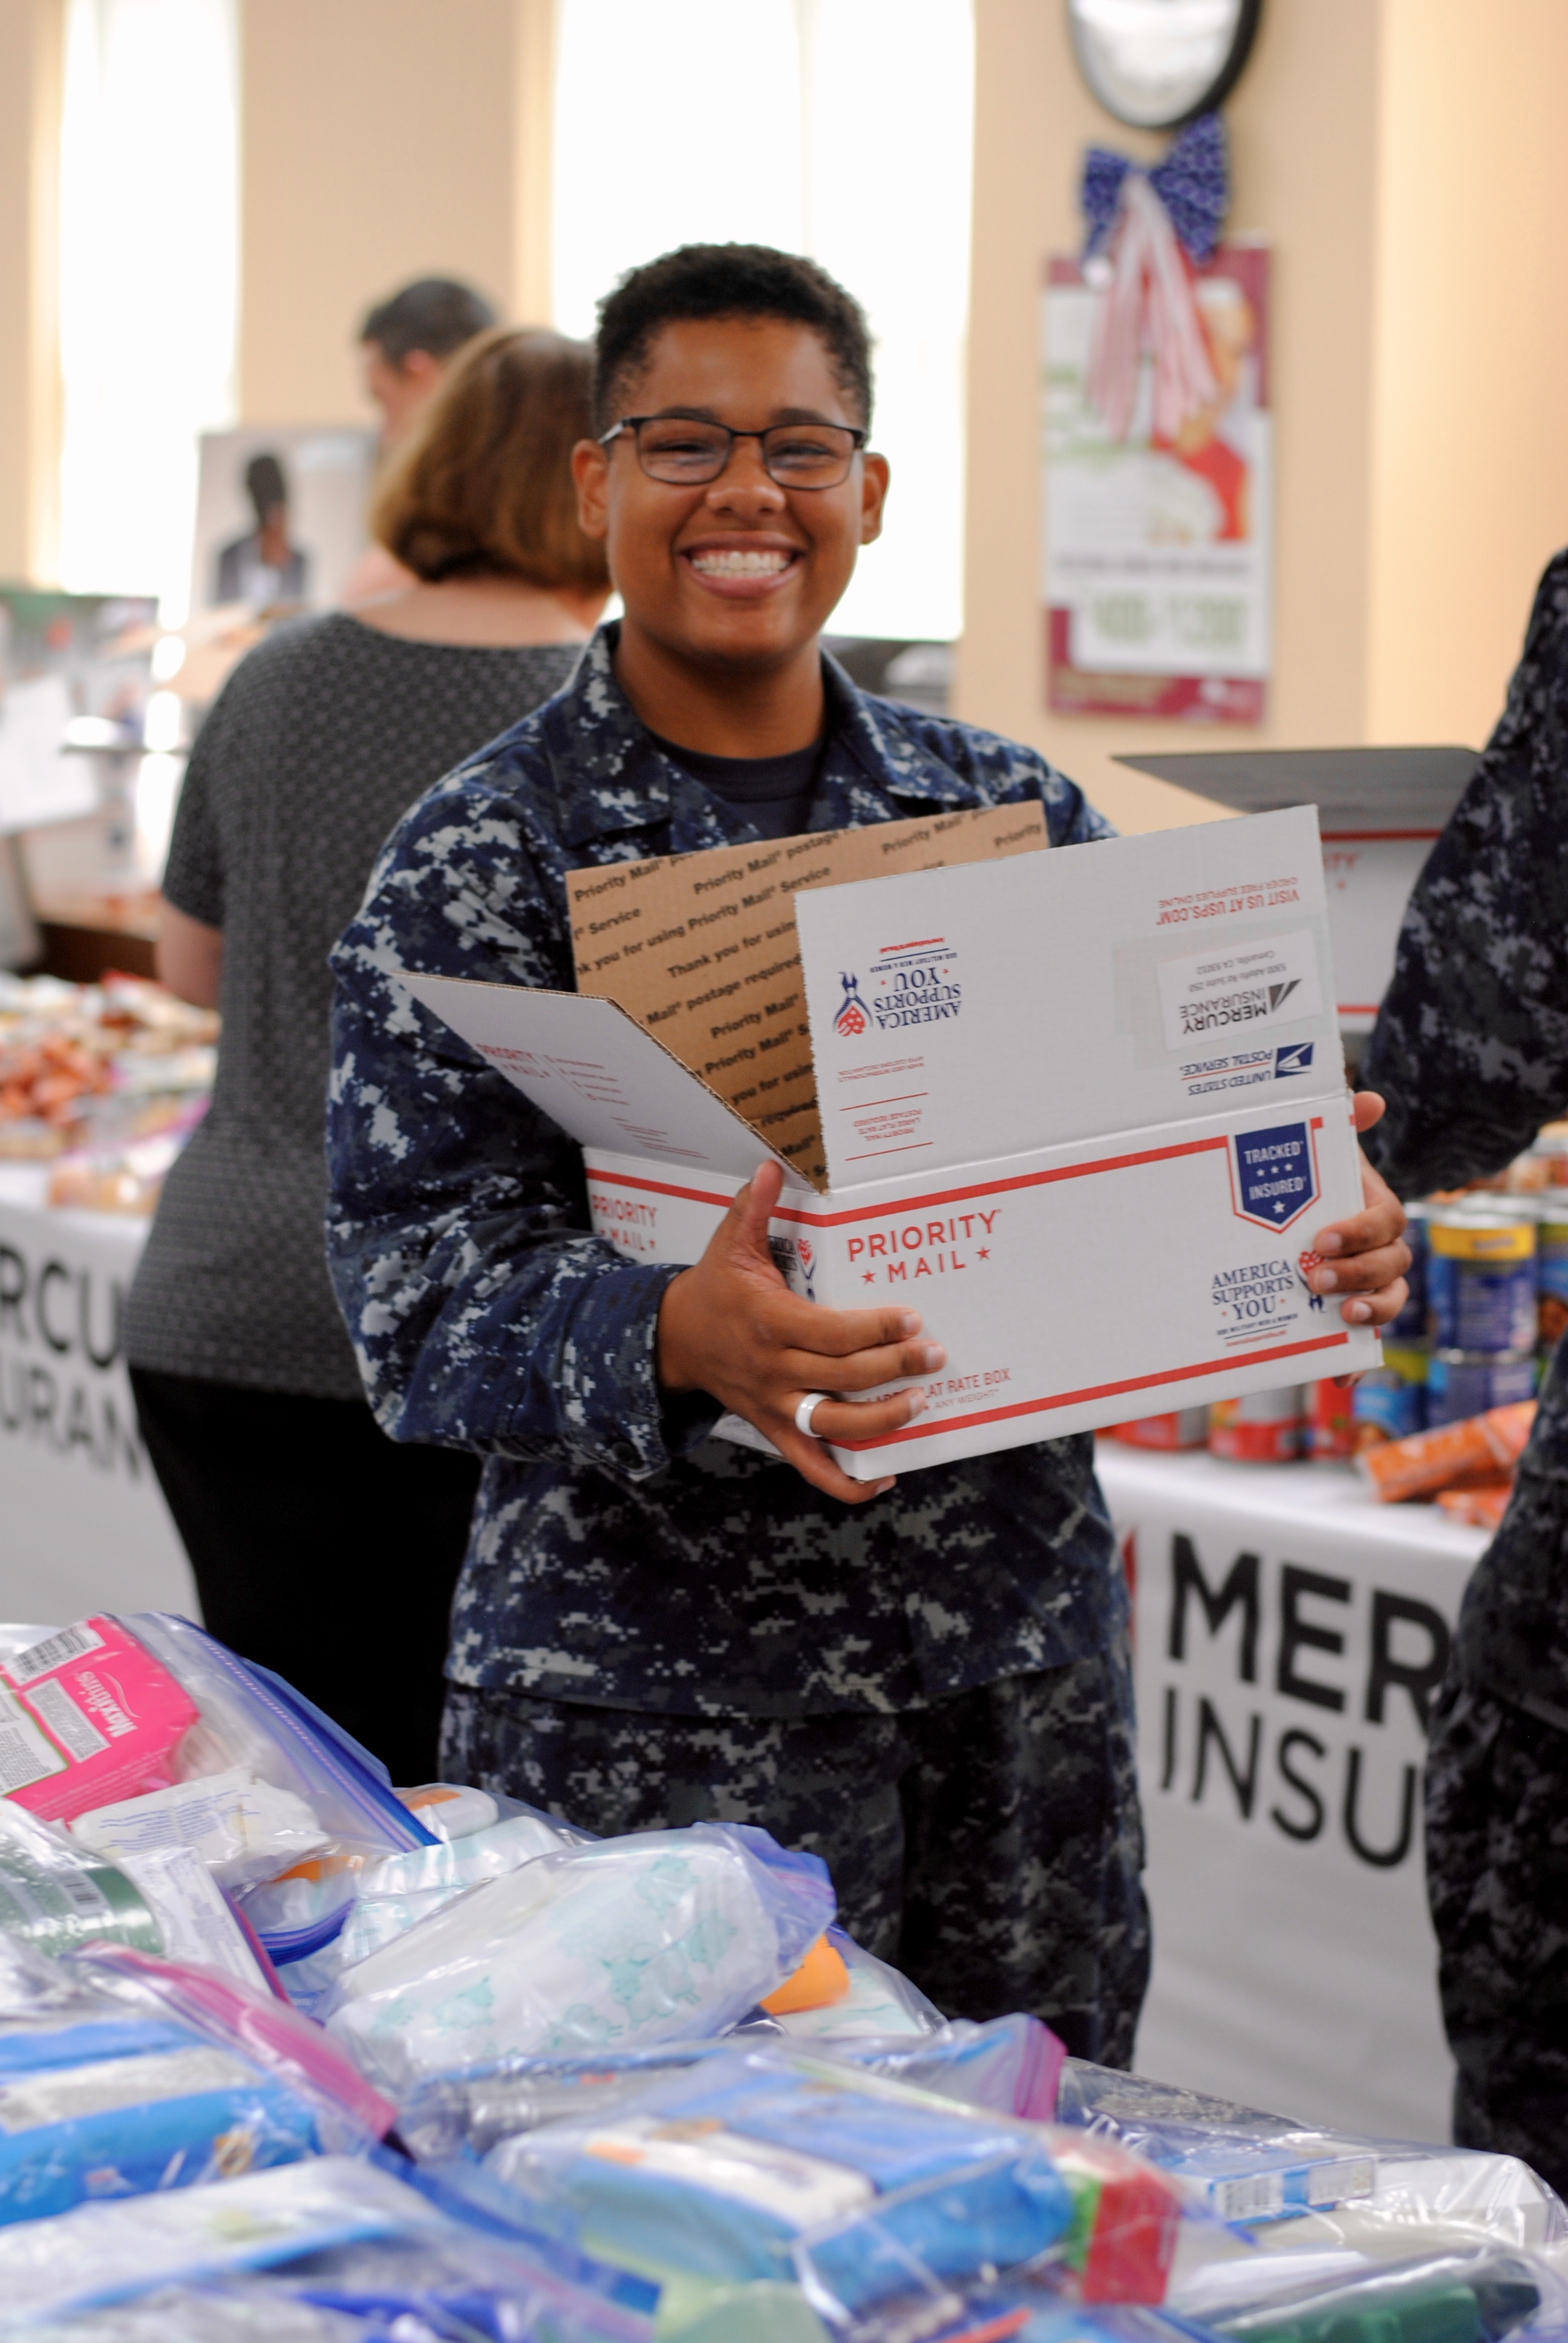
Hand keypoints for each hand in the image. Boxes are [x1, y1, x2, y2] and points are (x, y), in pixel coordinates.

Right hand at [656, 1159, 944, 1503]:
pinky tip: (883, 1476)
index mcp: (768, 1323)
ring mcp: (773, 1406)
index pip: (833, 1334)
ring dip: (881, 1420)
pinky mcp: (773, 1429)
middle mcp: (772, 1370)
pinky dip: (846, 1482)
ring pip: (832, 1426)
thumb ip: (754, 1208)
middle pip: (843, 1378)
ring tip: (920, 1403)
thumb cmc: (712, 1290)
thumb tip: (771, 1167)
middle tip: (935, 1355)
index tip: (912, 1319)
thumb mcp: (729, 1245)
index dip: (877, 1330)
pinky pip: (810, 1467)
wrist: (674, 1341)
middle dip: (895, 1369)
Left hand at [1309, 1094, 1410, 1364]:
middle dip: (1360, 1274)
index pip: (1387, 1222)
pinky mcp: (1350, 1313)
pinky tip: (1339, 1379)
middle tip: (1318, 1277)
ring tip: (1342, 1316)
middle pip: (1392, 1266)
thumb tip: (1369, 1099)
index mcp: (1376, 1211)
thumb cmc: (1309, 1179)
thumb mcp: (1320, 1148)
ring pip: (1390, 1302)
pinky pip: (1364, 1342)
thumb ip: (1342, 1122)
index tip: (1320, 1238)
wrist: (1283, 1214)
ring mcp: (1370, 1284)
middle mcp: (1382, 1250)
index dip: (1360, 1233)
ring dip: (1371, 1313)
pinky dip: (1354, 1363)